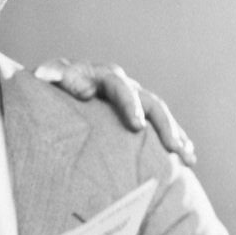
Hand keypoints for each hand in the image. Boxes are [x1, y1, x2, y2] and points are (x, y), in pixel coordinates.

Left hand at [34, 59, 195, 165]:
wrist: (49, 85)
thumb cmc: (47, 83)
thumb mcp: (50, 75)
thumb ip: (63, 78)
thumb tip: (88, 92)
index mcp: (104, 75)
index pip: (121, 87)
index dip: (130, 105)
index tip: (137, 126)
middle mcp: (124, 86)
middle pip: (151, 102)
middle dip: (163, 125)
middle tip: (172, 147)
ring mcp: (133, 100)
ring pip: (161, 116)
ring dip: (176, 135)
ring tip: (187, 157)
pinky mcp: (136, 114)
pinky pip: (160, 127)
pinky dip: (176, 139)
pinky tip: (188, 159)